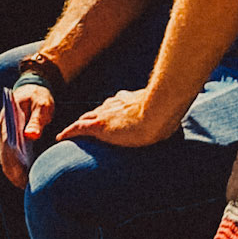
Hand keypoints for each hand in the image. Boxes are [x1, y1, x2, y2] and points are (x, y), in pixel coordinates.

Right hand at [0, 82, 56, 187]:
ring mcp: (3, 135)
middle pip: (4, 156)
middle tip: (28, 187)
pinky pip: (8, 158)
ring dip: (14, 174)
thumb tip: (31, 136)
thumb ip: (37, 120)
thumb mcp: (41, 105)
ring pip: (5, 160)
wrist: (33, 88)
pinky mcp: (8, 140)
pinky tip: (26, 178)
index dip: (15, 163)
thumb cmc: (39, 97)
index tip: (24, 178)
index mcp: (6, 119)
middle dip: (14, 174)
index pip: (7, 146)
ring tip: (28, 186)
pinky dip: (15, 169)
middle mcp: (1, 129)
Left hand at [55, 87, 178, 148]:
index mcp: (128, 101)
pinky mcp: (99, 126)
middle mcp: (114, 105)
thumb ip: (166, 116)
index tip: (108, 118)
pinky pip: (78, 128)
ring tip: (72, 134)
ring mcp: (106, 115)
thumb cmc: (166, 113)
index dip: (109, 113)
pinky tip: (60, 137)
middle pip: (97, 111)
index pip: (114, 107)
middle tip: (86, 127)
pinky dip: (69, 132)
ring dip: (79, 126)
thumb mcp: (166, 113)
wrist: (158, 111)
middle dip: (91, 118)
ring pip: (86, 118)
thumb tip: (178, 119)